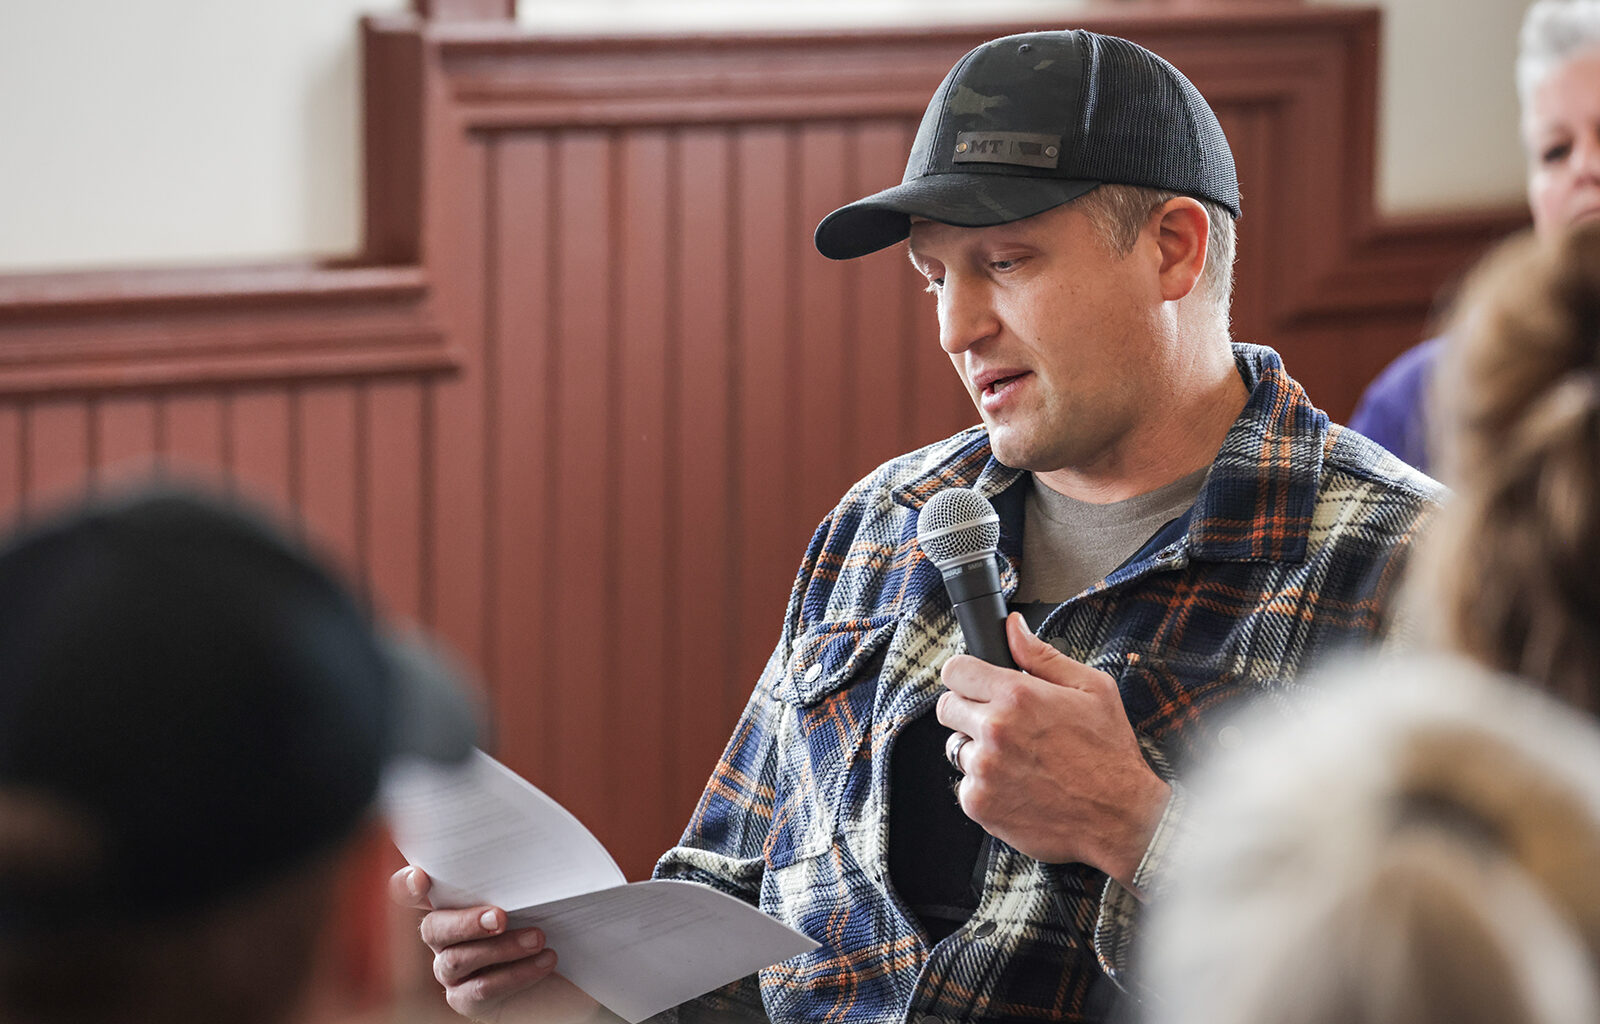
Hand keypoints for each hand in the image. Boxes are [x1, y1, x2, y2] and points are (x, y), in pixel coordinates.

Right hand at [390, 865, 562, 1020]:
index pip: (411, 891)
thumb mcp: (536, 892)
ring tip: (538, 938)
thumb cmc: (548, 919)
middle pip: (433, 928)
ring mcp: (450, 970)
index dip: (407, 886)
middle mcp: (443, 937)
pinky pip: (481, 989)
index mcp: (451, 902)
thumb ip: (521, 873)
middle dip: (466, 922)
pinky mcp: (466, 999)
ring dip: (501, 948)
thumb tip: (541, 833)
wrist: (568, 969)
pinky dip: (516, 974)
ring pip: (458, 960)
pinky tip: (544, 961)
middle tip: (501, 917)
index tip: (421, 878)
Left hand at [936, 614, 1169, 890]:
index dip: (966, 676)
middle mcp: (994, 730)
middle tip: (1003, 725)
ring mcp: (983, 769)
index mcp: (1017, 695)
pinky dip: (986, 786)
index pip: (955, 671)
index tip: (977, 685)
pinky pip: (965, 785)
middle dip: (969, 711)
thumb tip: (1013, 627)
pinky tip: (1019, 786)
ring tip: (1019, 760)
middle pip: (947, 708)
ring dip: (980, 751)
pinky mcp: (979, 803)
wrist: (1120, 819)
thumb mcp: (1091, 689)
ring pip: (958, 748)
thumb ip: (1041, 656)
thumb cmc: (1110, 754)